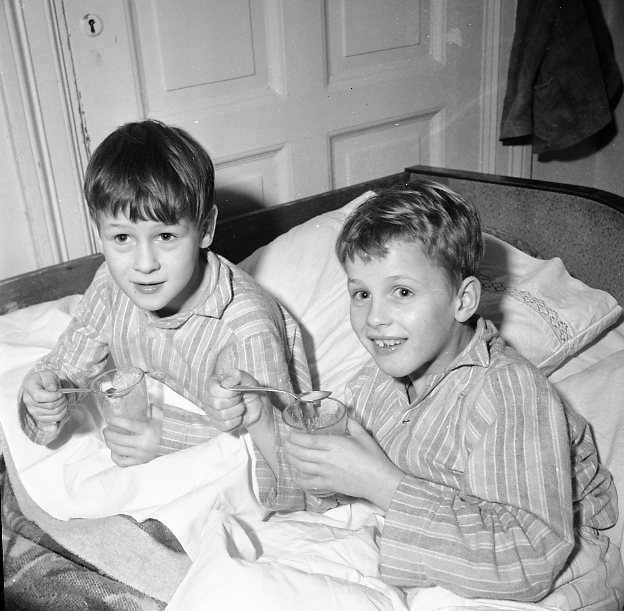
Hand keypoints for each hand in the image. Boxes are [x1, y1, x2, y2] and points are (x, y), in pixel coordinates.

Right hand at [21, 370, 68, 431]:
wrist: (40, 385)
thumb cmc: (44, 379)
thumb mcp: (48, 375)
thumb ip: (50, 381)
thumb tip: (53, 390)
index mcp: (29, 387)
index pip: (39, 397)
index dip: (52, 396)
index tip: (60, 393)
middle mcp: (28, 401)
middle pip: (49, 406)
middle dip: (61, 400)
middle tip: (63, 395)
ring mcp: (33, 411)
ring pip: (54, 414)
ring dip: (63, 407)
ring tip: (62, 400)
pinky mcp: (38, 418)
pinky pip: (53, 420)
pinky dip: (61, 414)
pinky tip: (61, 408)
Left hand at [102, 404, 162, 466]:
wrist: (175, 445)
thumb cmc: (166, 430)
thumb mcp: (160, 417)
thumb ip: (152, 409)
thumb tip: (144, 404)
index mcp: (147, 430)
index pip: (128, 424)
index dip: (116, 421)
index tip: (109, 419)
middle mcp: (143, 443)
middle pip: (118, 439)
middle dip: (108, 433)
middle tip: (105, 429)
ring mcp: (140, 454)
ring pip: (117, 450)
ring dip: (109, 443)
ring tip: (107, 438)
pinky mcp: (139, 462)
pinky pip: (122, 462)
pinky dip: (115, 457)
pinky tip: (113, 451)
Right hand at [204, 369, 268, 432]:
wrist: (257, 405)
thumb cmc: (249, 389)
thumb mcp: (246, 378)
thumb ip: (236, 375)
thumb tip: (225, 384)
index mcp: (213, 383)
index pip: (213, 390)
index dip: (228, 392)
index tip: (237, 391)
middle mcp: (209, 398)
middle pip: (217, 404)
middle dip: (234, 401)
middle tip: (240, 398)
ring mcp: (212, 412)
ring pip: (222, 415)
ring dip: (237, 410)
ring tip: (241, 406)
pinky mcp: (218, 424)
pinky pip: (225, 425)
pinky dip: (237, 420)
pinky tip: (239, 415)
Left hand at [283, 418, 403, 509]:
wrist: (379, 481)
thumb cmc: (373, 457)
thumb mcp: (363, 435)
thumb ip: (351, 424)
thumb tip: (344, 416)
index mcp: (335, 444)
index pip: (308, 441)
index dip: (295, 437)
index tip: (289, 433)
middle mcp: (327, 459)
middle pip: (300, 453)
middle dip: (289, 447)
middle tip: (285, 442)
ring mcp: (326, 473)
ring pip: (301, 467)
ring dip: (290, 459)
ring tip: (287, 453)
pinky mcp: (328, 485)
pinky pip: (308, 483)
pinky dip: (299, 478)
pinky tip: (296, 474)